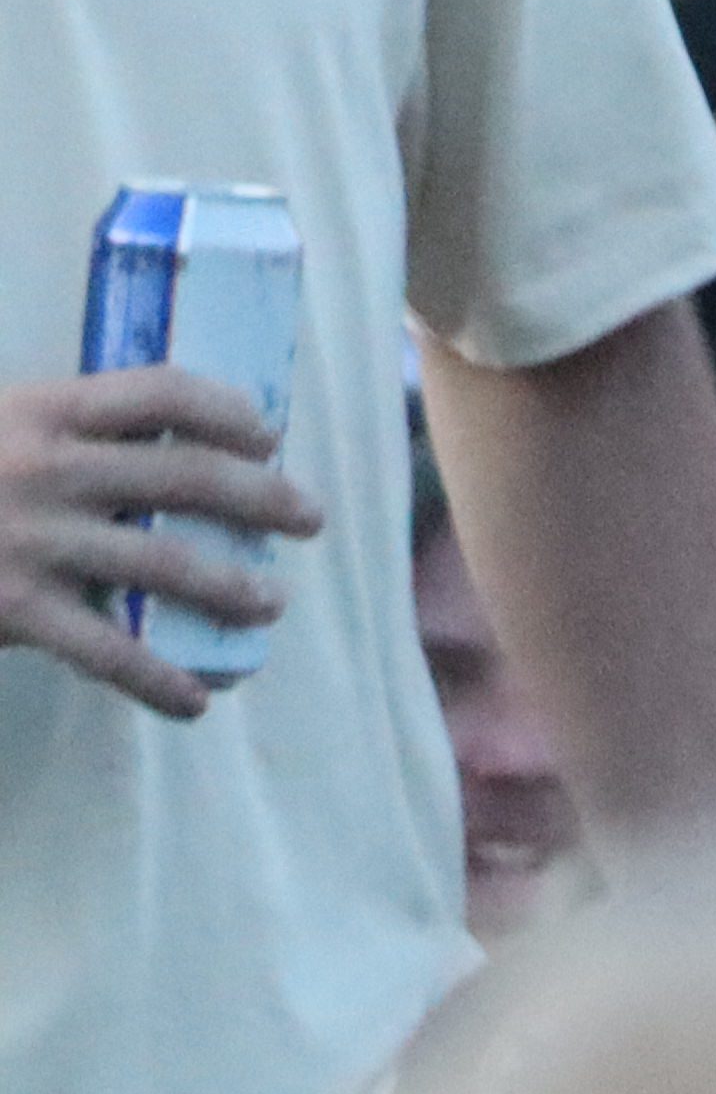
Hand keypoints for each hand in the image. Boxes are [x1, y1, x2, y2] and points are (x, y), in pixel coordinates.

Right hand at [0, 370, 319, 718]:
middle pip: (188, 477)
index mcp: (41, 410)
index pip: (164, 392)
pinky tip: (195, 700)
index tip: (266, 435)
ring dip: (233, 587)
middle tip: (308, 517)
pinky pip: (108, 651)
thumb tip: (158, 447)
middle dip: (263, 498)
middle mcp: (47, 469)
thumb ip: (59, 431)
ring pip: (167, 566)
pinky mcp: (15, 610)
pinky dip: (160, 679)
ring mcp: (33, 542)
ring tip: (268, 602)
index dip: (228, 410)